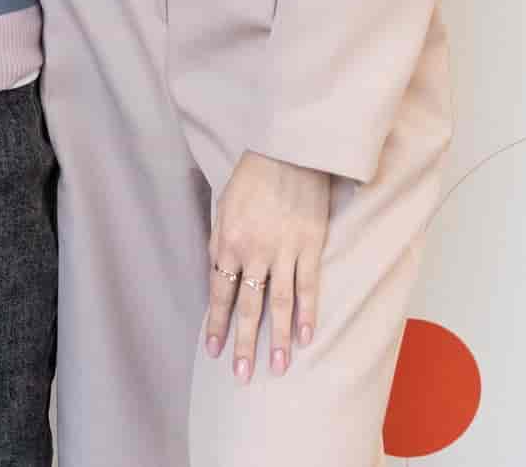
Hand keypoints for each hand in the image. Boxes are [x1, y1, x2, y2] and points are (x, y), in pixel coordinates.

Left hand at [203, 151, 331, 381]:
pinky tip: (305, 337)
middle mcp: (255, 251)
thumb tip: (218, 275)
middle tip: (242, 374)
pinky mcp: (310, 245)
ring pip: (279, 303)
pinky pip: (308, 285)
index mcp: (228, 242)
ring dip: (277, 338)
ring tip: (277, 367)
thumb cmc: (251, 177)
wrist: (288, 150)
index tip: (214, 350)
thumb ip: (220, 243)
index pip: (220, 292)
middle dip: (244, 342)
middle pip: (248, 305)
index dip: (217, 322)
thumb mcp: (224, 207)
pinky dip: (307, 312)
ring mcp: (284, 250)